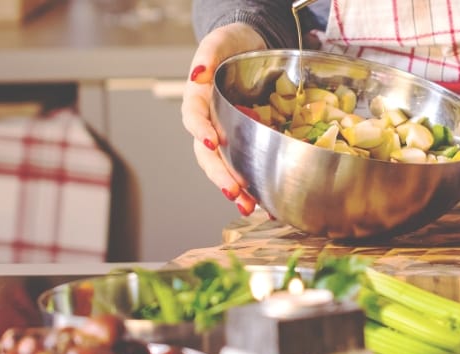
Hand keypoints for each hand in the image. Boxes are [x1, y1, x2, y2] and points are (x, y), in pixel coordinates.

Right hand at [182, 23, 267, 216]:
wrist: (251, 50)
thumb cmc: (233, 45)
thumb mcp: (221, 41)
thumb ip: (209, 53)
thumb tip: (198, 73)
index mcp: (199, 98)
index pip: (194, 117)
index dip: (200, 131)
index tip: (212, 143)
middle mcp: (209, 122)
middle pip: (207, 154)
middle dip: (219, 175)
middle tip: (234, 192)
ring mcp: (226, 135)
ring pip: (224, 167)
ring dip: (234, 190)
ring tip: (248, 207)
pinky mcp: (244, 143)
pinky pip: (245, 166)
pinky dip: (253, 186)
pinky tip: (265, 203)